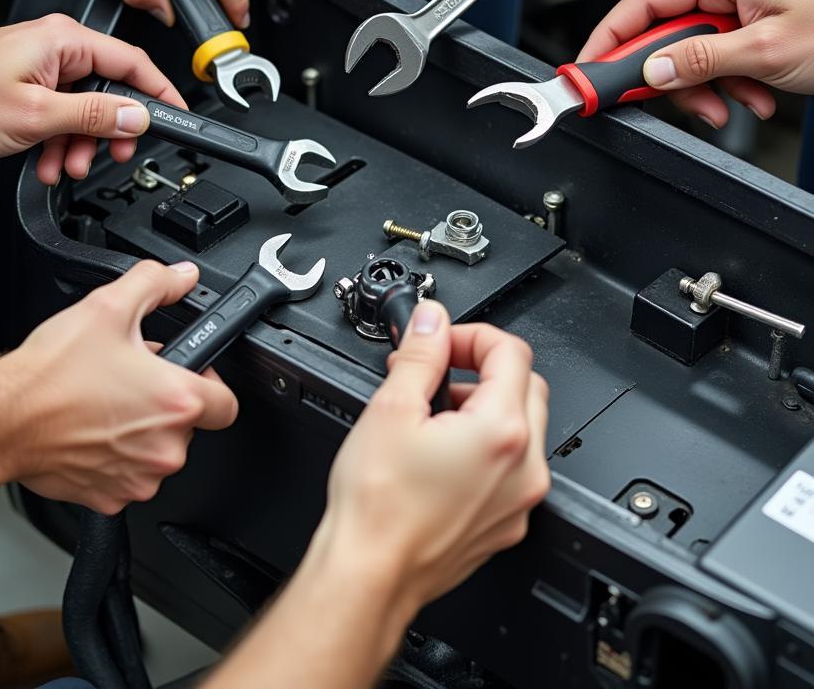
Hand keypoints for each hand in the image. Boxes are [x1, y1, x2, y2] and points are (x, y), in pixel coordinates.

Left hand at [0, 13, 185, 182]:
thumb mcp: (38, 116)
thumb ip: (95, 117)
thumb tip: (138, 116)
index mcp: (64, 40)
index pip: (133, 62)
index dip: (160, 93)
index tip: (177, 116)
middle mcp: (55, 47)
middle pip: (110, 89)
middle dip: (111, 130)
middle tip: (113, 155)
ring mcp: (40, 65)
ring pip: (84, 107)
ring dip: (81, 142)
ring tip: (67, 166)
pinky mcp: (26, 83)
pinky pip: (60, 112)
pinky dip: (59, 139)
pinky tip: (49, 161)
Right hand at [3, 259, 238, 513]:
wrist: (2, 420)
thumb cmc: (51, 375)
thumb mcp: (109, 307)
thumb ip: (156, 284)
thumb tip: (181, 277)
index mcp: (176, 401)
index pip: (227, 403)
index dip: (211, 382)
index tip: (191, 373)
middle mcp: (164, 447)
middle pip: (189, 425)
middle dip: (166, 401)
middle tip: (135, 379)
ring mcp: (138, 478)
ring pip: (158, 451)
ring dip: (142, 430)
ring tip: (108, 401)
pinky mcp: (110, 497)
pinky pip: (128, 475)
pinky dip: (116, 456)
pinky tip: (91, 430)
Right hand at [315, 302, 549, 611]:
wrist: (370, 575)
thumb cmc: (378, 506)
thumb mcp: (391, 407)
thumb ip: (420, 353)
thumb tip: (431, 321)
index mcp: (501, 431)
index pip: (511, 351)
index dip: (471, 334)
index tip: (441, 339)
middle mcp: (524, 468)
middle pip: (526, 385)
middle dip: (482, 367)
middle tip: (437, 369)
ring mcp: (520, 500)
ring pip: (522, 428)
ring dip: (485, 405)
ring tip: (432, 412)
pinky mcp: (506, 523)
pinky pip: (512, 468)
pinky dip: (486, 447)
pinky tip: (441, 453)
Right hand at [578, 0, 813, 126]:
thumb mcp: (768, 52)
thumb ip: (701, 60)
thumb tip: (653, 68)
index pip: (643, 1)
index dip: (609, 36)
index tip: (589, 69)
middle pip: (666, 28)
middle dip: (668, 71)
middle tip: (665, 100)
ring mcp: (745, 1)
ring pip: (694, 48)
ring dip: (704, 85)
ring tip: (728, 106)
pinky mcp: (757, 21)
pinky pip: (721, 54)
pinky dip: (729, 82)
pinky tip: (753, 97)